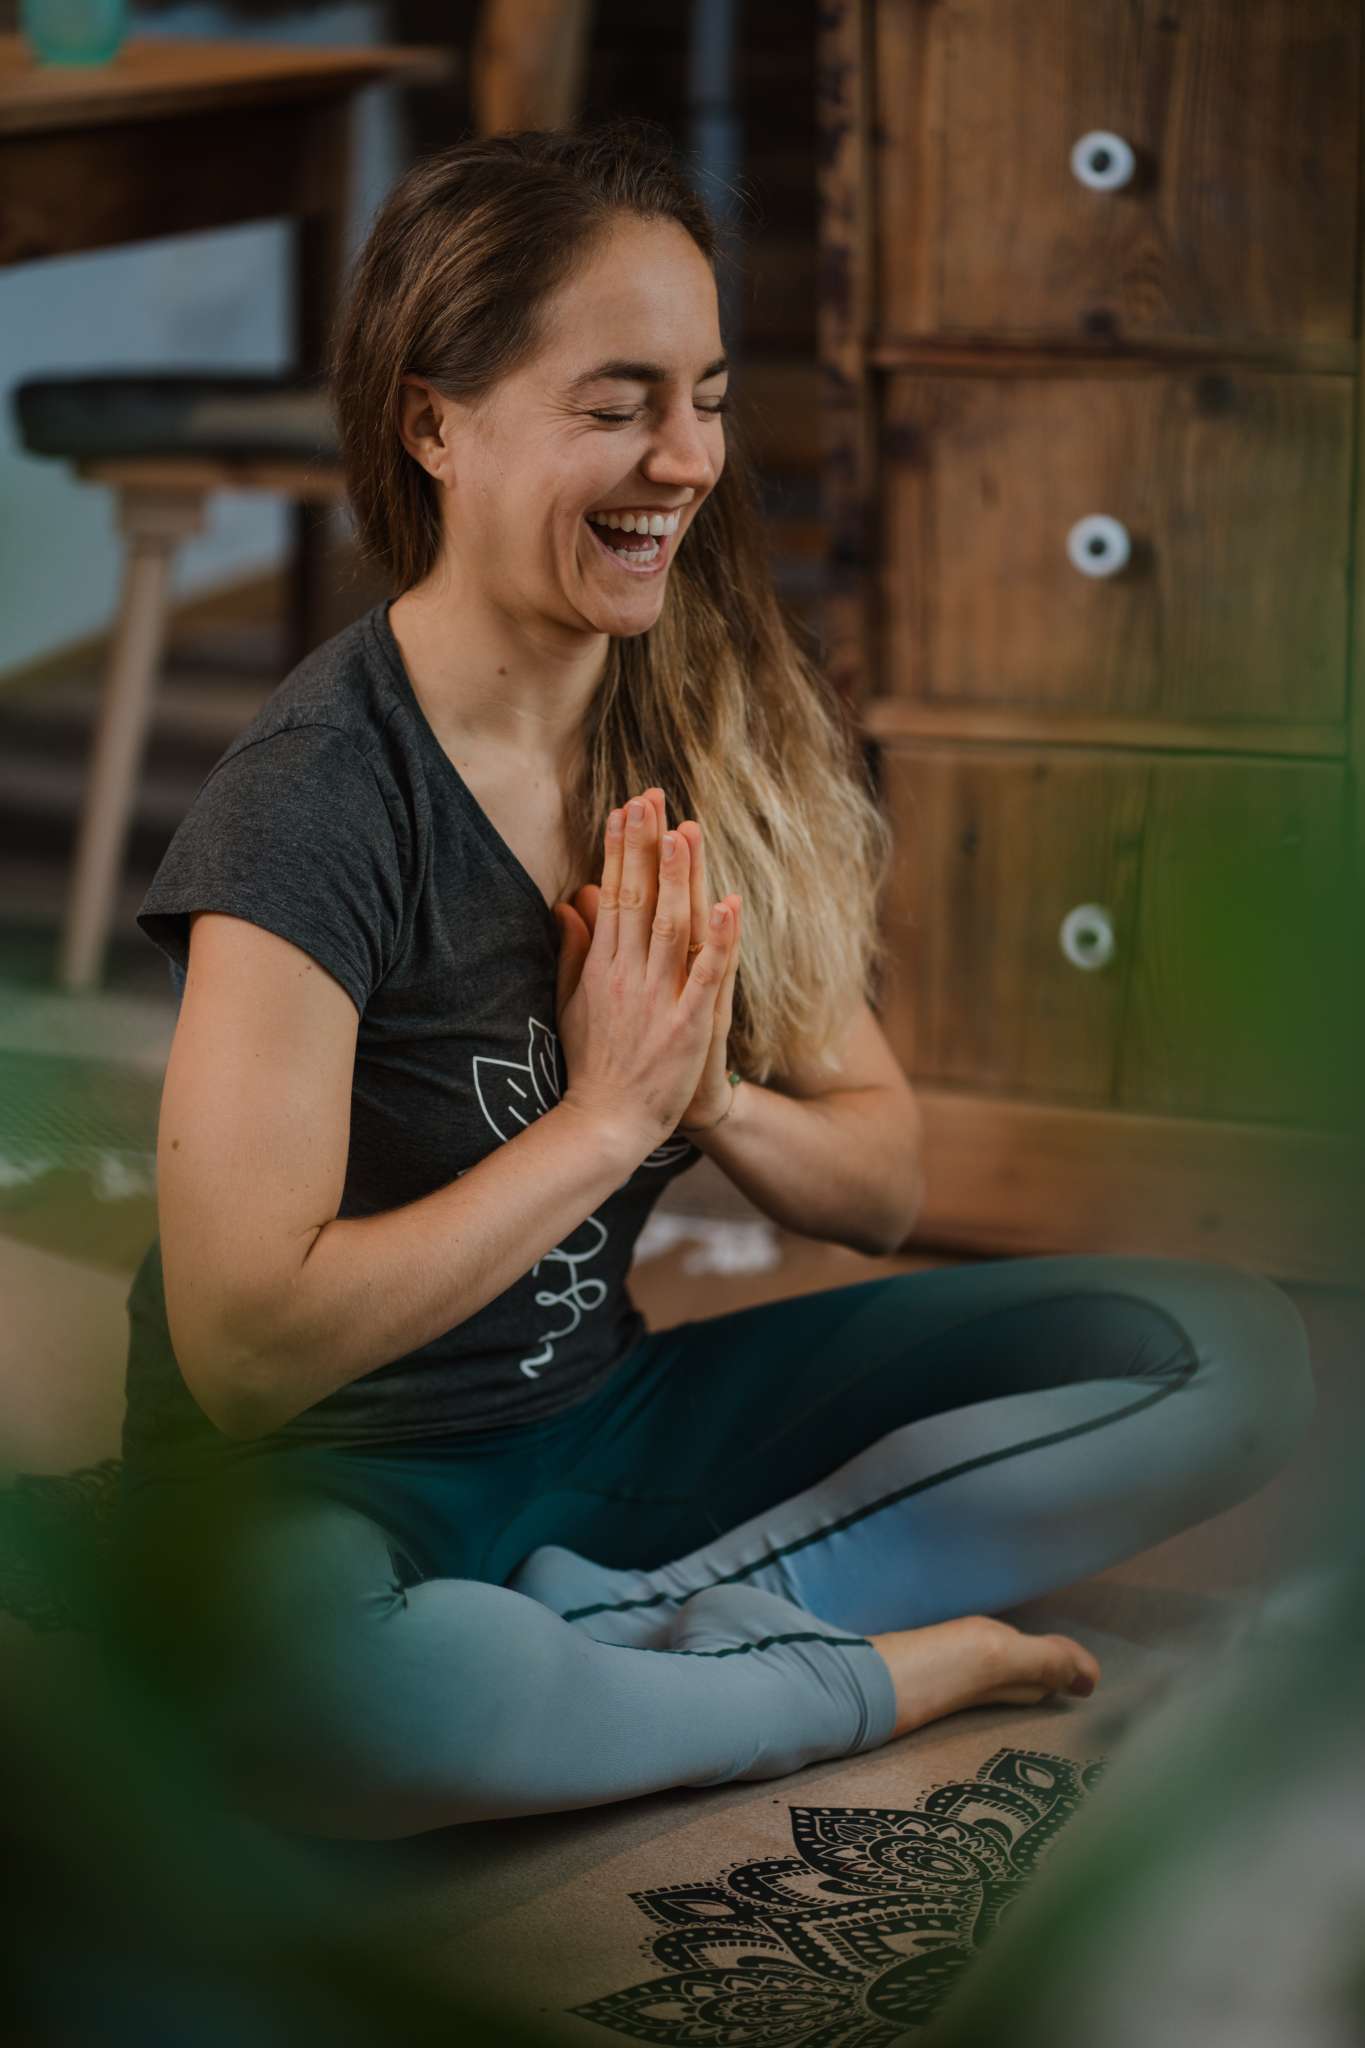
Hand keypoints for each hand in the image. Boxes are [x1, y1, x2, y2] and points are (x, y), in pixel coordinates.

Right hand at [555, 787, 741, 1134]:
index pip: (613, 895)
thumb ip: (573, 950)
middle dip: (644, 845)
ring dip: (677, 878)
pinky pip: (706, 976)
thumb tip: (568, 902)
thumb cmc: (592, 1063)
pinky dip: (719, 941)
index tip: (626, 808)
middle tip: (651, 797)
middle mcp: (628, 975)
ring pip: (670, 927)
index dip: (620, 849)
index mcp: (603, 967)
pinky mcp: (686, 1025)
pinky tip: (729, 904)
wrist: (606, 1122)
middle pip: (637, 899)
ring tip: (683, 832)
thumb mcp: (571, 1001)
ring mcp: (658, 999)